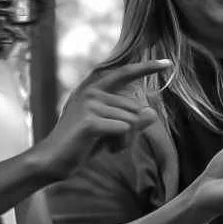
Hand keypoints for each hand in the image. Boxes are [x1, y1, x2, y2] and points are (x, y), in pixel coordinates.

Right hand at [36, 59, 169, 178]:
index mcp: (95, 90)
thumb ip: (131, 122)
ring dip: (126, 140)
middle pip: (135, 108)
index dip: (147, 67)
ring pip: (131, 122)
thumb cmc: (82, 145)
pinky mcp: (90, 121)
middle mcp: (92, 92)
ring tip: (108, 146)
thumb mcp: (110, 131)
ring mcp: (90, 104)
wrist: (54, 160)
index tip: (168, 63)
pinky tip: (106, 150)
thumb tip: (153, 113)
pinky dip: (120, 143)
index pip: (125, 74)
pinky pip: (123, 130)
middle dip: (133, 130)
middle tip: (115, 143)